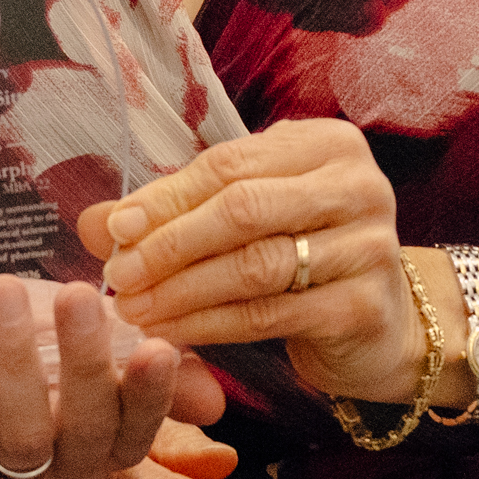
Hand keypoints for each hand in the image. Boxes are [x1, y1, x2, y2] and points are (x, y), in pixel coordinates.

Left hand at [0, 274, 216, 478]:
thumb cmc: (17, 339)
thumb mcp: (87, 337)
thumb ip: (146, 364)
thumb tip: (213, 404)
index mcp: (101, 451)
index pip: (137, 434)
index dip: (149, 397)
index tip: (156, 349)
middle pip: (85, 434)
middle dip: (85, 363)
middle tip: (77, 297)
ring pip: (22, 436)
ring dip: (16, 362)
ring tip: (4, 297)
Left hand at [92, 120, 423, 411]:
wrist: (382, 323)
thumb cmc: (305, 256)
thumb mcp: (246, 218)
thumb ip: (177, 212)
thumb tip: (96, 223)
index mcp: (325, 144)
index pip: (229, 165)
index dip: (165, 198)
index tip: (114, 229)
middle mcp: (356, 185)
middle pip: (242, 209)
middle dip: (169, 244)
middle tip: (118, 277)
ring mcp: (368, 245)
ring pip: (254, 265)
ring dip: (182, 290)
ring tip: (134, 310)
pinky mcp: (363, 305)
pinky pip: (269, 314)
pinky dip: (210, 325)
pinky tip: (171, 334)